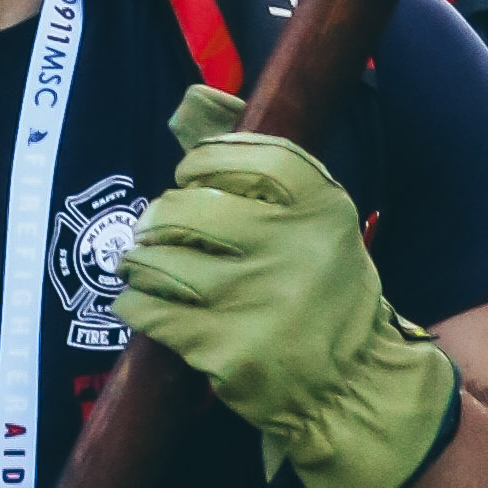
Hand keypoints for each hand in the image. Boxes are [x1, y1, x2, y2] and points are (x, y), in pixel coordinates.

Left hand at [114, 86, 456, 487]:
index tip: (191, 177)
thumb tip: (192, 98)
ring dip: (140, 260)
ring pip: (160, 258)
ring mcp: (257, 301)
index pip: (243, 154)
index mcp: (320, 207)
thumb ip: (254, 163)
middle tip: (159, 229)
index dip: (202, 160)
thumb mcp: (314, 225)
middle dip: (160, 216)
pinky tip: (143, 303)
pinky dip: (135, 304)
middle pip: (186, 206)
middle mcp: (292, 248)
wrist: (351, 389)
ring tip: (145, 265)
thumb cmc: (325, 296)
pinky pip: (151, 310)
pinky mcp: (226, 350)